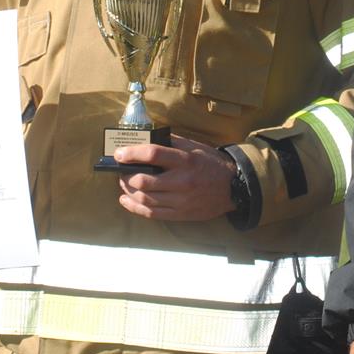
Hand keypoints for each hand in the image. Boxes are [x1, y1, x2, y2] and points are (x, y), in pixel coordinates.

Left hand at [114, 135, 234, 220]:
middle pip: (144, 181)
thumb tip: (147, 138)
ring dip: (128, 191)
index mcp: (186, 161)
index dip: (132, 153)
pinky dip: (134, 207)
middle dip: (126, 176)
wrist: (233, 188)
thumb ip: (172, 142)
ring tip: (123, 184)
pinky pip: (152, 213)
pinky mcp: (180, 214)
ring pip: (145, 198)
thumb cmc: (211, 164)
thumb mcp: (195, 147)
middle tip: (121, 171)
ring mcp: (181, 201)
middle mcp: (182, 181)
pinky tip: (126, 200)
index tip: (119, 154)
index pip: (153, 154)